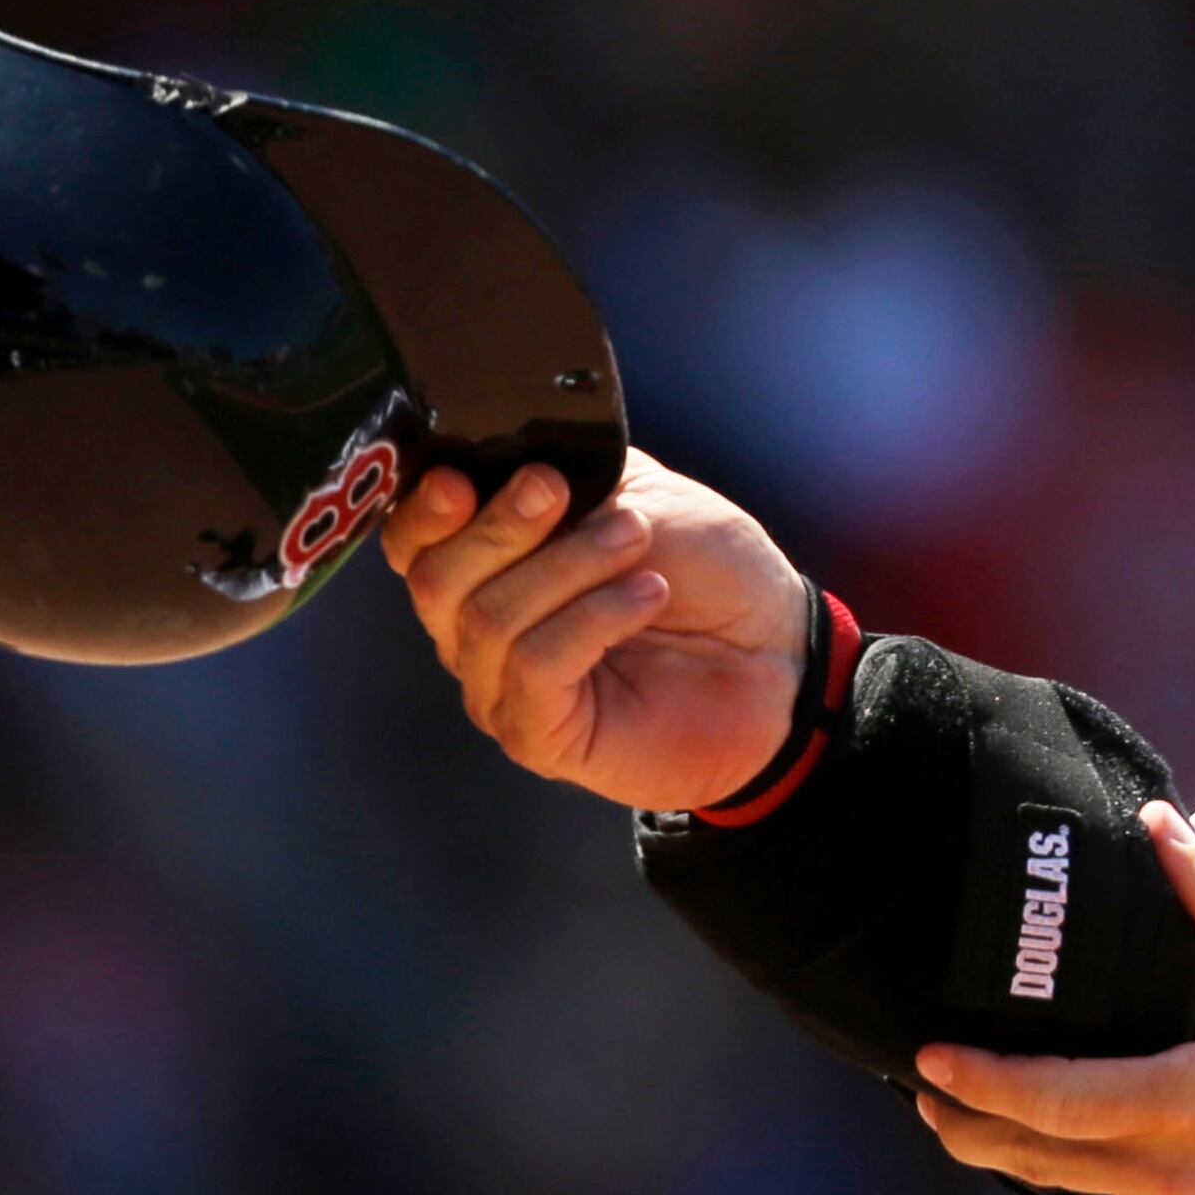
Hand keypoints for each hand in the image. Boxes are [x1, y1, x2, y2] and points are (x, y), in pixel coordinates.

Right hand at [381, 450, 807, 812]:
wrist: (780, 652)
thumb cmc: (710, 573)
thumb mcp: (639, 495)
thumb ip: (569, 477)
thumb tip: (514, 459)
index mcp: (491, 567)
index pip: (414, 543)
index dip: (424, 510)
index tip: (462, 478)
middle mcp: (479, 632)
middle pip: (436, 579)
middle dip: (498, 526)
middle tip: (558, 490)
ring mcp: (504, 688)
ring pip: (488, 618)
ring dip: (566, 566)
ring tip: (635, 540)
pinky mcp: (540, 736)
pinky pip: (536, 666)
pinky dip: (593, 618)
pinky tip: (648, 594)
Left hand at [911, 807, 1194, 1194]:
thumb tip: (1155, 827)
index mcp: (1192, 1102)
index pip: (1053, 1101)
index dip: (981, 1081)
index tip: (926, 1062)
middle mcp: (1173, 1184)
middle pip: (1037, 1159)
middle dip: (972, 1125)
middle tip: (933, 1099)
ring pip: (1098, 1193)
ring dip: (1081, 1157)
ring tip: (1101, 1116)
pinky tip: (1193, 1173)